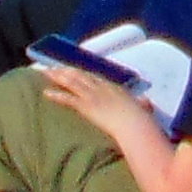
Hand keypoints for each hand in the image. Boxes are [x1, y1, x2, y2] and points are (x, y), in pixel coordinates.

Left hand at [31, 58, 153, 154]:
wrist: (135, 124)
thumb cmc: (141, 119)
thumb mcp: (142, 107)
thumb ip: (142, 104)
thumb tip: (146, 103)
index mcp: (114, 87)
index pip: (93, 76)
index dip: (81, 72)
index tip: (72, 69)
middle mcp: (101, 87)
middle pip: (79, 75)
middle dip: (65, 70)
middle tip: (53, 67)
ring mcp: (93, 95)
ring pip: (71, 82)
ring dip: (57, 77)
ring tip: (45, 73)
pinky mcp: (86, 106)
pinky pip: (68, 98)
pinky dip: (56, 95)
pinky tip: (45, 93)